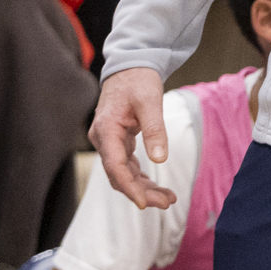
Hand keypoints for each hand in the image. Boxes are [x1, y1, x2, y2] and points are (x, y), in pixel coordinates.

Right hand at [90, 67, 177, 209]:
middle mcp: (103, 139)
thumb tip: (160, 159)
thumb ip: (155, 129)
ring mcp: (109, 142)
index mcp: (106, 130)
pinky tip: (156, 187)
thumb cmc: (138, 80)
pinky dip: (141, 177)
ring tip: (167, 198)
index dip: (129, 187)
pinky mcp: (117, 142)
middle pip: (119, 175)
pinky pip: (127, 165)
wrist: (130, 66)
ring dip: (143, 187)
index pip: (115, 167)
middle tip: (167, 202)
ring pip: (123, 173)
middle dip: (141, 192)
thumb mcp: (150, 101)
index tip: (144, 203)